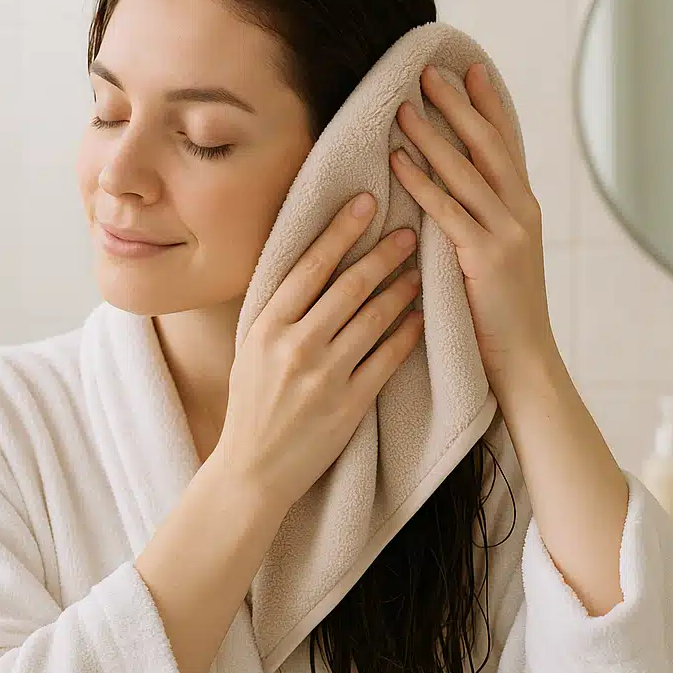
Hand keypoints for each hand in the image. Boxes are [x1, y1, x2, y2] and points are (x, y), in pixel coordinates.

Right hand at [213, 195, 422, 513]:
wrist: (253, 471)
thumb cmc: (251, 406)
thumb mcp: (251, 350)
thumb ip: (280, 312)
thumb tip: (312, 265)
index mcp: (267, 326)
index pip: (310, 265)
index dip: (341, 229)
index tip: (366, 202)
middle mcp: (296, 346)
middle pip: (349, 286)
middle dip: (383, 252)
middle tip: (408, 229)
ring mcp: (325, 376)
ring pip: (374, 318)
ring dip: (402, 289)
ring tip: (420, 269)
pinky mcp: (350, 405)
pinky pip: (388, 359)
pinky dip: (407, 334)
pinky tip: (421, 317)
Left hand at [391, 62, 559, 398]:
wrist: (526, 361)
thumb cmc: (503, 316)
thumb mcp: (500, 259)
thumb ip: (484, 223)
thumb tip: (456, 196)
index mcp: (524, 210)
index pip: (506, 145)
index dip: (490, 105)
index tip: (472, 69)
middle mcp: (521, 213)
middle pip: (488, 146)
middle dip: (458, 105)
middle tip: (429, 71)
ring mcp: (507, 233)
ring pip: (465, 172)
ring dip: (432, 135)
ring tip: (404, 106)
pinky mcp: (486, 258)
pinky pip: (446, 211)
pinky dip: (421, 183)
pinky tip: (398, 161)